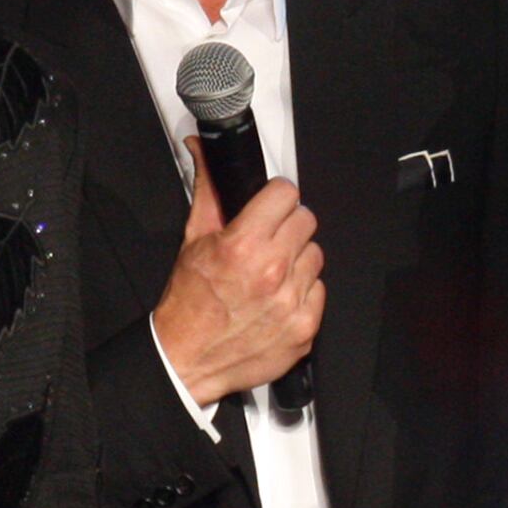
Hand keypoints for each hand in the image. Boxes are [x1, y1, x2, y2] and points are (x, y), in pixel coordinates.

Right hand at [152, 142, 323, 408]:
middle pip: (306, 220)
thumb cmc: (189, 302)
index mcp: (243, 245)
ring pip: (315, 255)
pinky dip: (302, 292)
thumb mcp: (194, 240)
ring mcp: (291, 302)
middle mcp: (271, 272)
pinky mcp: (304, 328)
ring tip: (270, 273)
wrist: (188, 359)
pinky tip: (277, 298)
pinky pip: (319, 290)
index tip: (270, 205)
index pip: (287, 194)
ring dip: (297, 259)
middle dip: (287, 226)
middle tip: (268, 240)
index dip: (277, 197)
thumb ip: (208, 191)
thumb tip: (201, 148)